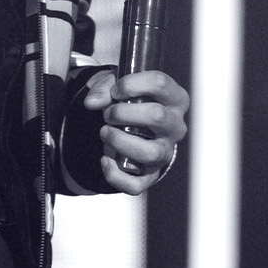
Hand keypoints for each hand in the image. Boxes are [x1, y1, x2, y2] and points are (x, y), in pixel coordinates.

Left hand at [84, 66, 187, 191]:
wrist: (131, 128)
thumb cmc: (131, 103)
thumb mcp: (117, 87)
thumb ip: (104, 88)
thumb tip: (92, 102)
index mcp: (174, 100)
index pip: (161, 83)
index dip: (132, 84)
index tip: (115, 90)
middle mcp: (175, 127)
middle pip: (157, 116)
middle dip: (123, 113)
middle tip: (108, 114)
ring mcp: (165, 153)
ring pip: (151, 153)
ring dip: (120, 141)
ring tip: (105, 132)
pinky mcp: (151, 175)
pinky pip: (137, 184)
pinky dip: (115, 175)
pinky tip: (105, 160)